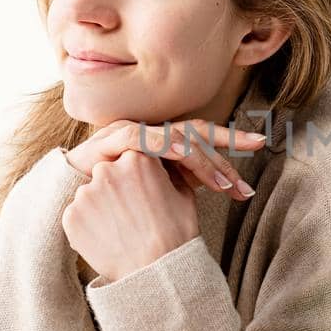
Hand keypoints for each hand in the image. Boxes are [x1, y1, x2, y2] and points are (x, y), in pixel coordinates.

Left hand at [62, 149, 200, 282]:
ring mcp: (86, 193)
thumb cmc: (176, 233)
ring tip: (120, 230)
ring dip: (101, 207)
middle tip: (131, 214)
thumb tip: (161, 167)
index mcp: (137, 159)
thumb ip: (168, 172)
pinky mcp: (72, 216)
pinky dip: (88, 226)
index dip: (136, 177)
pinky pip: (78, 216)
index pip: (129, 159)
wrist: (157, 271)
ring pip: (90, 194)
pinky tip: (108, 239)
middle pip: (107, 173)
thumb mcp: (184, 194)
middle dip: (116, 189)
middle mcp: (107, 169)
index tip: (141, 194)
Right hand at [66, 119, 263, 198]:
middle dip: (224, 152)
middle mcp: (150, 131)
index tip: (262, 143)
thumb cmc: (115, 199)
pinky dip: (164, 147)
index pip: (201, 135)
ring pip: (173, 137)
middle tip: (246, 181)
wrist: (68, 199)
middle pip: (193, 132)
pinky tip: (182, 156)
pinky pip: (143, 138)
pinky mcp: (111, 139)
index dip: (231, 138)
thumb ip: (183, 184)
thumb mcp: (156, 192)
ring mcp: (131, 132)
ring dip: (200, 160)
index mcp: (163, 141)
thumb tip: (222, 186)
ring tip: (222, 184)